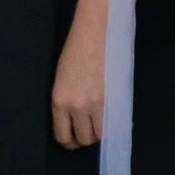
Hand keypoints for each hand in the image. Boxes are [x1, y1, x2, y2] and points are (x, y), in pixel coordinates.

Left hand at [51, 10, 106, 147]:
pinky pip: (115, 124)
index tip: (74, 139)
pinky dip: (116, 125)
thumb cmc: (76, 52)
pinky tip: (116, 119)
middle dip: (86, 138)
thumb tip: (76, 121)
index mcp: (58, 101)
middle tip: (90, 129)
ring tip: (101, 121)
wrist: (95, 33)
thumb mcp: (63, 81)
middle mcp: (75, 107)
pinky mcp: (112, 98)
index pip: (62, 136)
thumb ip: (68, 102)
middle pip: (83, 139)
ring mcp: (95, 104)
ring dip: (100, 132)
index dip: (69, 142)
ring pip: (99, 135)